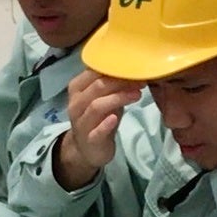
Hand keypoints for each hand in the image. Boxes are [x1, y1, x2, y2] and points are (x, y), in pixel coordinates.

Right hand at [54, 70, 139, 188]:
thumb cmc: (98, 119)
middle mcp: (76, 103)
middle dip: (120, 82)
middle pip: (97, 87)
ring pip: (97, 106)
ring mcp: (81, 122)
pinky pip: (96, 131)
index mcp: (77, 88)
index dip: (115, 68)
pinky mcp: (89, 140)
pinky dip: (106, 124)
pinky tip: (115, 119)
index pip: (94, 72)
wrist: (87, 149)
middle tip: (140, 81)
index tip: (134, 67)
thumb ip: (113, 85)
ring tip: (137, 95)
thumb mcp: (104, 98)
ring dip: (118, 98)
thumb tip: (133, 69)